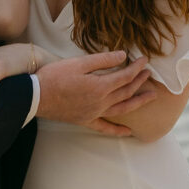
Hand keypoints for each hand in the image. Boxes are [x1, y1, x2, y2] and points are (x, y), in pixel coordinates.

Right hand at [36, 51, 156, 136]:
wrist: (36, 96)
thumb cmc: (55, 76)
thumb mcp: (79, 63)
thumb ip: (103, 60)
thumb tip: (123, 56)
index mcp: (100, 86)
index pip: (125, 76)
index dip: (137, 67)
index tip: (144, 60)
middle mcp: (101, 102)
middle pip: (126, 91)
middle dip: (140, 81)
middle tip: (149, 74)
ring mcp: (94, 113)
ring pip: (122, 109)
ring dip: (138, 102)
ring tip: (151, 97)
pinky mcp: (86, 120)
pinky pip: (105, 128)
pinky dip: (118, 130)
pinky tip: (128, 132)